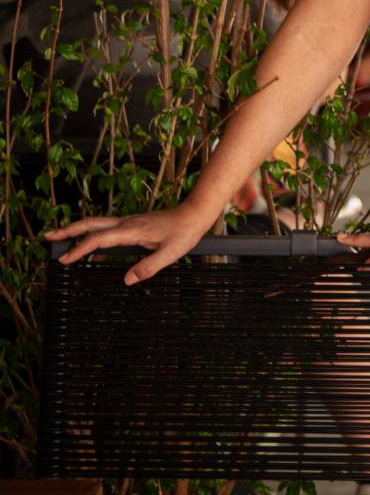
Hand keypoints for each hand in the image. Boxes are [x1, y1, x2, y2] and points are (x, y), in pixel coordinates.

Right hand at [43, 204, 207, 286]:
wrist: (195, 214)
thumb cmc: (184, 233)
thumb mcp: (170, 254)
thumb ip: (148, 267)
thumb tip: (127, 280)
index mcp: (132, 230)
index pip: (99, 239)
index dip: (80, 249)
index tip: (65, 260)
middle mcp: (127, 223)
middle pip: (91, 224)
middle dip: (68, 230)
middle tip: (48, 237)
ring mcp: (129, 221)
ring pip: (97, 223)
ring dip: (77, 229)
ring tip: (60, 237)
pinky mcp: (132, 223)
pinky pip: (106, 227)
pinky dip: (91, 233)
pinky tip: (89, 243)